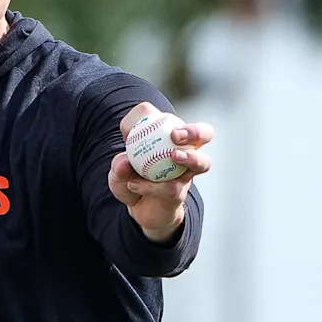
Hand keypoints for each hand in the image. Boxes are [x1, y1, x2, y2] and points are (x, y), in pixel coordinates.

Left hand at [108, 102, 213, 242]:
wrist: (138, 208)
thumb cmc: (129, 178)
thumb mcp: (117, 169)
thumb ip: (118, 164)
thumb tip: (124, 162)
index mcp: (168, 136)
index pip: (163, 116)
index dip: (148, 114)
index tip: (129, 126)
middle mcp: (184, 150)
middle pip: (204, 133)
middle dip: (195, 130)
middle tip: (176, 135)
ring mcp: (187, 172)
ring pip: (202, 162)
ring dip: (191, 157)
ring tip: (175, 156)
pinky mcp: (181, 193)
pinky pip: (173, 188)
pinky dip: (151, 186)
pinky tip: (133, 184)